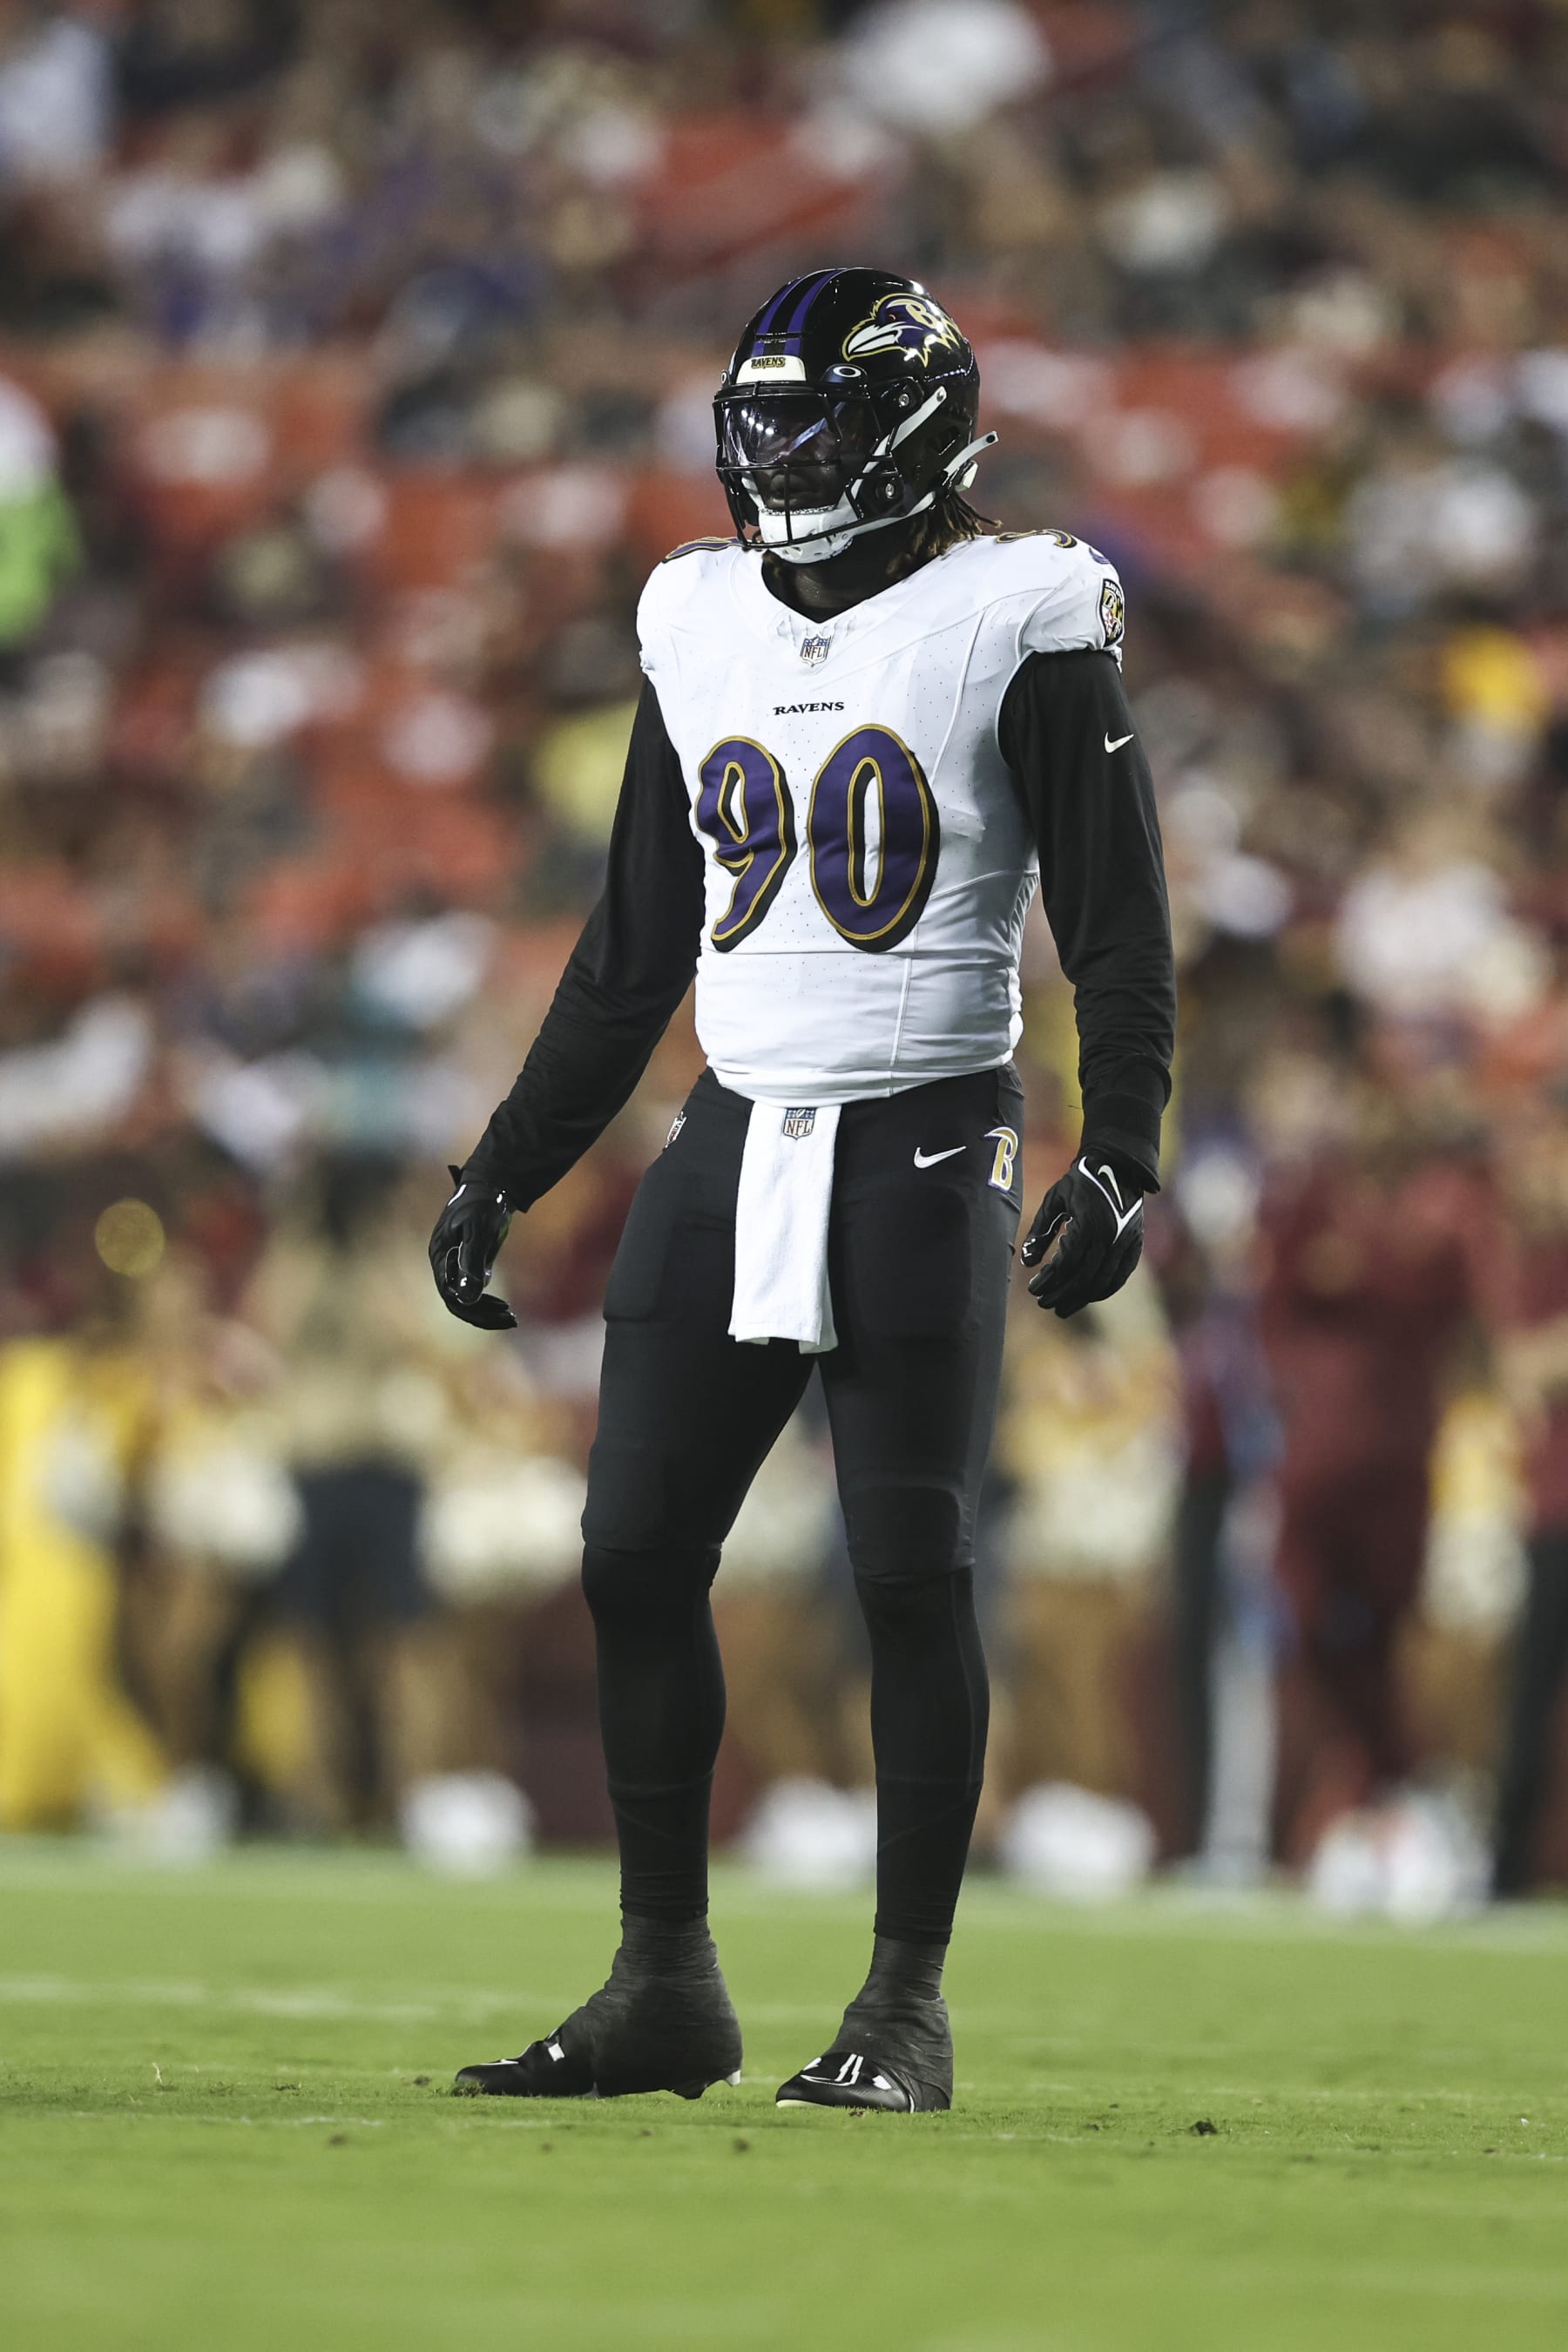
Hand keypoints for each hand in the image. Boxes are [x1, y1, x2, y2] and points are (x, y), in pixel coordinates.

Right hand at [429, 1165, 516, 1329]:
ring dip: (484, 1311)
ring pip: (465, 1298)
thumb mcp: (479, 1232)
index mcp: (440, 1254)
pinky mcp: (468, 1262)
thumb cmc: (484, 1204)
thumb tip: (467, 1298)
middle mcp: (444, 1262)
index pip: (451, 1293)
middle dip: (482, 1314)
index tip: (502, 1310)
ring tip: (511, 1318)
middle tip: (512, 1319)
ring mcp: (455, 1263)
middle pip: (457, 1300)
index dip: (474, 1307)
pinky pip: (472, 1289)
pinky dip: (486, 1300)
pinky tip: (504, 1306)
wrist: (493, 1184)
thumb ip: (472, 1262)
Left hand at [1021, 1155, 1143, 1318]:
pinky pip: (1119, 1277)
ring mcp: (1125, 1242)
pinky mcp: (1135, 1245)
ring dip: (1080, 1299)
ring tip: (1061, 1308)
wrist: (1118, 1166)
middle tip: (1043, 1303)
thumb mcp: (1054, 1200)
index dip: (1048, 1280)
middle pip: (1082, 1278)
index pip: (1066, 1263)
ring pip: (1102, 1282)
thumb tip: (1027, 1262)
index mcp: (1088, 1223)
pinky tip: (1086, 1297)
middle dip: (1060, 1294)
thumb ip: (1040, 1230)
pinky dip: (1103, 1291)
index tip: (1033, 1289)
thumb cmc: (1080, 1181)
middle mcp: (1109, 1236)